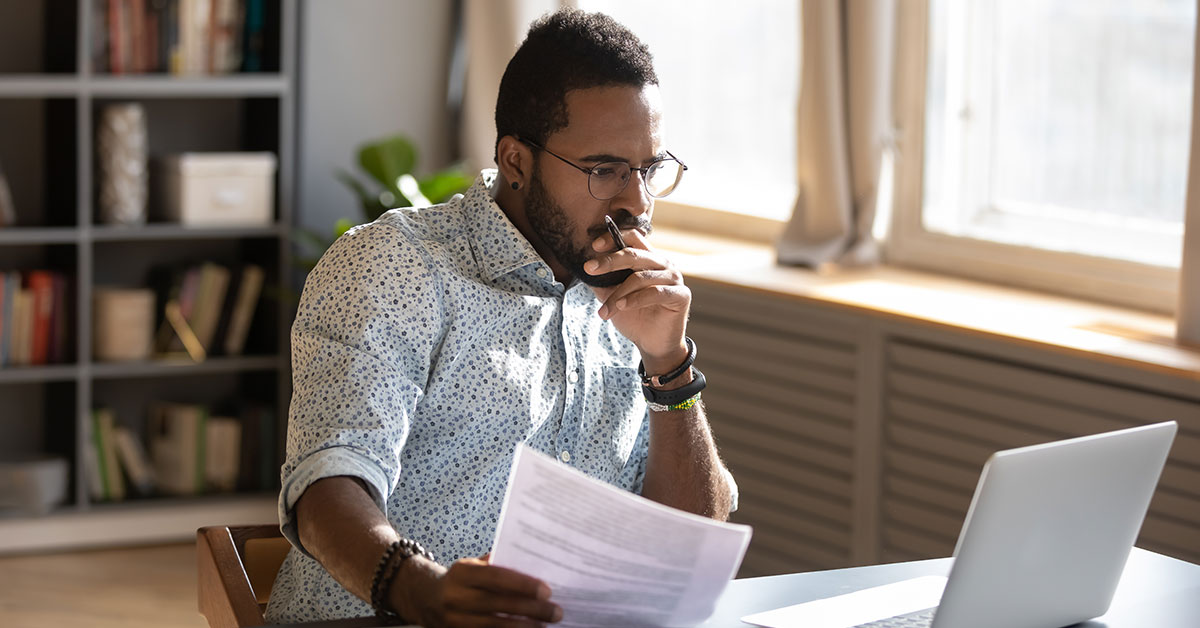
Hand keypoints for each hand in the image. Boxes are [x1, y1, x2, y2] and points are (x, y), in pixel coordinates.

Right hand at [399, 555, 561, 627]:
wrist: (424, 598)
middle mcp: (455, 597)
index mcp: (462, 573)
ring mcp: (454, 620)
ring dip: (523, 627)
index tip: (546, 590)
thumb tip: (533, 563)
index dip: (522, 584)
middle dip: (530, 609)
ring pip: (494, 626)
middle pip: (498, 605)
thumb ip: (497, 565)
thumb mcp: (472, 566)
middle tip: (556, 611)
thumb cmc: (459, 580)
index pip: (496, 577)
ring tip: (545, 625)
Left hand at [584, 228, 689, 371]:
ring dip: (618, 293)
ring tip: (604, 310)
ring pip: (640, 277)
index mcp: (648, 259)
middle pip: (634, 254)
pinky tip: (621, 306)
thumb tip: (584, 269)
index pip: (633, 237)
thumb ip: (602, 281)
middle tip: (589, 269)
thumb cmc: (634, 317)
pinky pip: (655, 293)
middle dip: (609, 261)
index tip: (594, 246)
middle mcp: (663, 264)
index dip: (614, 237)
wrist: (652, 344)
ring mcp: (674, 278)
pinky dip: (634, 299)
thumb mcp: (612, 296)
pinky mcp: (680, 295)